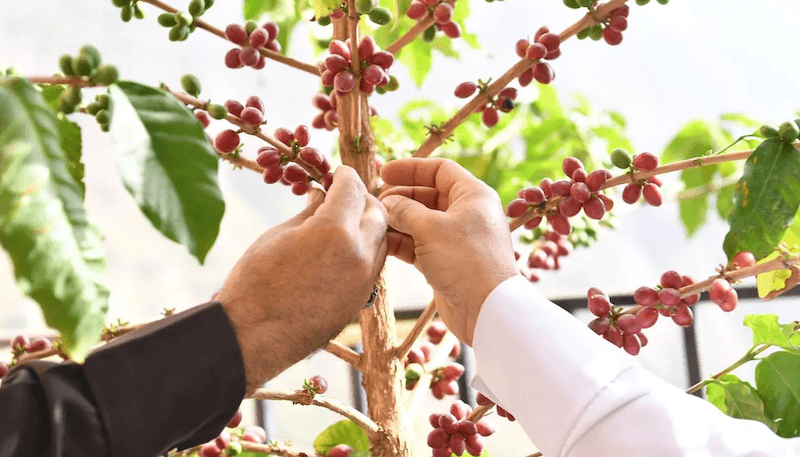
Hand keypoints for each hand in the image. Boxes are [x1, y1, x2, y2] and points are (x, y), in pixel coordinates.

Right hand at [216, 167, 387, 392]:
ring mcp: (363, 280)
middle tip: (343, 194)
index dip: (344, 176)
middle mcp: (358, 254)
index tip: (338, 173)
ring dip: (367, 225)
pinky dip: (365, 250)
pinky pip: (373, 265)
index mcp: (334, 230)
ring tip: (343, 221)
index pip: (352, 189)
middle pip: (376, 212)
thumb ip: (310, 213)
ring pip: (381, 240)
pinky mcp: (360, 300)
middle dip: (361, 198)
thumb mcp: (279, 235)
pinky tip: (343, 249)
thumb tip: (322, 196)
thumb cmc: (255, 281)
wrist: (252, 336)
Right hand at [378, 158, 518, 345]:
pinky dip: (401, 242)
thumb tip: (387, 203)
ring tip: (374, 223)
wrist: (486, 309)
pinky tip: (381, 243)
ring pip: (421, 222)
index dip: (411, 168)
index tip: (384, 172)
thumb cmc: (466, 261)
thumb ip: (404, 210)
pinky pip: (419, 245)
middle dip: (400, 197)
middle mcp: (467, 214)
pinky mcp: (446, 262)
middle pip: (428, 195)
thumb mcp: (430, 228)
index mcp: (473, 195)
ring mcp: (456, 239)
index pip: (440, 170)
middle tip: (376, 202)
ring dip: (397, 221)